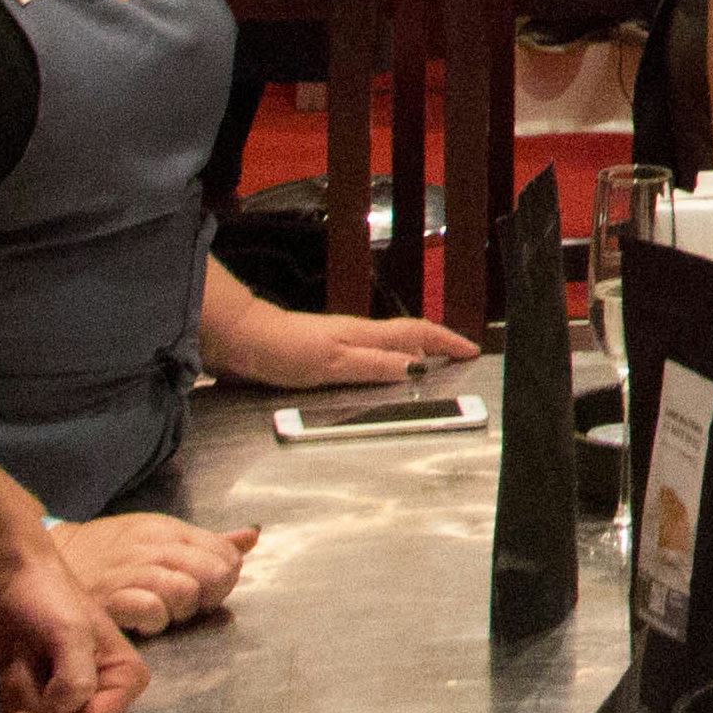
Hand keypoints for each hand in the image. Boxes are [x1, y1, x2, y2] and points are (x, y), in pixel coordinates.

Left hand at [0, 533, 147, 712]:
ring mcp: (72, 692)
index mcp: (126, 676)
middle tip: (24, 666)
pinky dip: (9, 694)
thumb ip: (76, 679)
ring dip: (19, 695)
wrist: (6, 580)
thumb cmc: (46, 598)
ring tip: (21, 657)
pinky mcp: (42, 691)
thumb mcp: (69, 633)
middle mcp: (104, 689)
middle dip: (34, 704)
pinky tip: (13, 665)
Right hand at [51, 513, 253, 636]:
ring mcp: (131, 571)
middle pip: (214, 573)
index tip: (208, 589)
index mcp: (169, 530)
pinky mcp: (108, 598)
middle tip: (189, 605)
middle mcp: (154, 547)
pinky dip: (154, 621)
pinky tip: (144, 622)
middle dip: (210, 595)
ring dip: (181, 610)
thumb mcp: (158, 535)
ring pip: (186, 591)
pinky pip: (150, 610)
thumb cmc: (110, 551)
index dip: (225, 576)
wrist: (47, 557)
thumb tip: (252, 537)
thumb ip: (207, 541)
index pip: (225, 553)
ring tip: (165, 613)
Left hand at [201, 292, 473, 390]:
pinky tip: (377, 378)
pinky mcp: (320, 356)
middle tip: (457, 360)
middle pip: (406, 337)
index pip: (416, 333)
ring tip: (427, 372)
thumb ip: (374, 364)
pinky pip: (365, 359)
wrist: (241, 341)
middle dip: (436, 346)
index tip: (471, 349)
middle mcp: (356, 336)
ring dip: (411, 356)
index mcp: (364, 335)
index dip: (445, 341)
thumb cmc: (284, 349)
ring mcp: (338, 344)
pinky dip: (384, 365)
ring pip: (386, 348)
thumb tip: (416, 368)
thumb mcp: (333, 362)